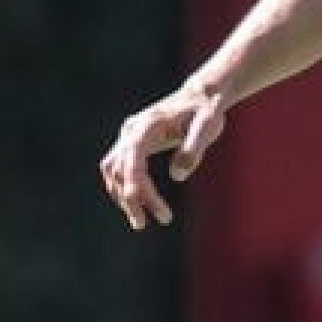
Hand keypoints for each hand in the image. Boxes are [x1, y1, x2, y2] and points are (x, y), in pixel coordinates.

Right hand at [98, 84, 227, 229]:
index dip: (139, 186)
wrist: (200, 97)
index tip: (156, 210)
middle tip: (147, 223)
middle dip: (131, 198)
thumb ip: (194, 147)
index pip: (133, 160)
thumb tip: (177, 176)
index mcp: (147, 126)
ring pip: (114, 171)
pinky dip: (124, 188)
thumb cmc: (205, 112)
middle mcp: (131, 131)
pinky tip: (138, 204)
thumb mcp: (208, 126)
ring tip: (141, 222)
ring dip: (123, 197)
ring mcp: (127, 136)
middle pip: (119, 169)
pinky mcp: (130, 144)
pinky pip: (118, 170)